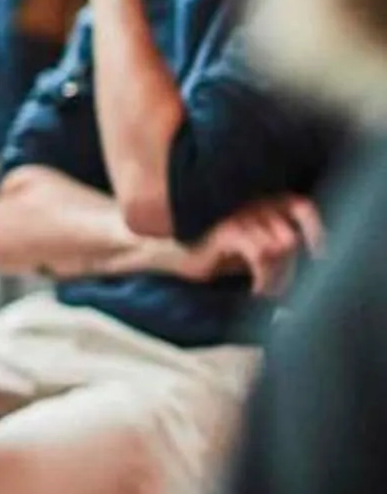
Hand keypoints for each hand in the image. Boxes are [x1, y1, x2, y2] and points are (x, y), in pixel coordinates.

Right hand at [174, 193, 324, 299]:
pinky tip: (257, 290)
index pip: (303, 209)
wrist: (173, 256)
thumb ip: (278, 245)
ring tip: (268, 292)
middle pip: (292, 235)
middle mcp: (254, 202)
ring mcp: (241, 214)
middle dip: (291, 268)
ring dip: (278, 277)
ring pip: (280, 247)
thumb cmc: (216, 253)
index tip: (321, 258)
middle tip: (282, 290)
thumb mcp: (253, 245)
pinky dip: (265, 277)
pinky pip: (262, 254)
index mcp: (263, 201)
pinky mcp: (228, 229)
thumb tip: (308, 266)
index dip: (317, 232)